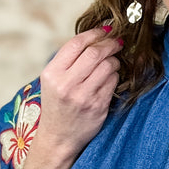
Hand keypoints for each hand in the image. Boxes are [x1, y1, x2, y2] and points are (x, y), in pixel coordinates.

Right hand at [36, 26, 121, 160]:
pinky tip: (110, 78)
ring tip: (112, 61)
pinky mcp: (98, 106)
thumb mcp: (52, 81)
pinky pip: (113, 82)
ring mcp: (83, 96)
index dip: (94, 33)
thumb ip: (68, 60)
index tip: (105, 30)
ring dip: (114, 60)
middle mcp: (66, 84)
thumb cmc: (57, 105)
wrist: (58, 137)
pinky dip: (114, 76)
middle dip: (109, 44)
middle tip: (116, 42)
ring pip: (107, 66)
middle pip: (94, 53)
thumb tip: (95, 36)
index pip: (76, 44)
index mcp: (52, 74)